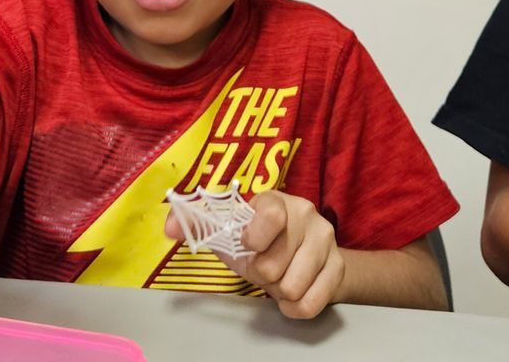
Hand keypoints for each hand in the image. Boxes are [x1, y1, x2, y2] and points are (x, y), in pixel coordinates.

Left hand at [165, 190, 345, 317]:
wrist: (308, 257)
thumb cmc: (262, 243)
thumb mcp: (229, 234)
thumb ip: (197, 226)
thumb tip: (169, 226)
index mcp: (276, 201)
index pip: (270, 214)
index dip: (254, 238)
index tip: (247, 245)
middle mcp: (306, 214)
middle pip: (274, 265)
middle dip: (262, 275)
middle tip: (265, 267)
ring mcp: (326, 240)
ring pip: (292, 287)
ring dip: (279, 291)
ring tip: (280, 277)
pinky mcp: (339, 267)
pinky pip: (309, 304)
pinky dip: (295, 308)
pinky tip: (293, 293)